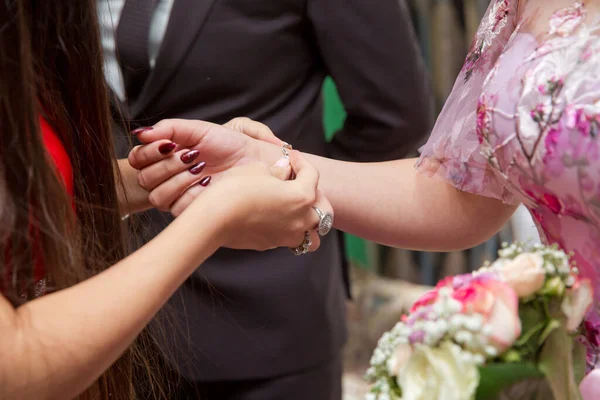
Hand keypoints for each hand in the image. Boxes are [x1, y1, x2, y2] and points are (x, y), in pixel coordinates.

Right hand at [128, 118, 282, 215]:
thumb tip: (140, 133)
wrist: (252, 159)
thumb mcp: (196, 129)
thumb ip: (168, 128)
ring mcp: (178, 196)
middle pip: (144, 179)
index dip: (147, 152)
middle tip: (191, 155)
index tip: (169, 144)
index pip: (136, 159)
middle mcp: (167, 178)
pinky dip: (192, 192)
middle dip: (167, 165)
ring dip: (178, 179)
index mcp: (164, 157)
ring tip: (201, 167)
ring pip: (157, 197)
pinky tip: (209, 182)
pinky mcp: (191, 212)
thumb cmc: (227, 143)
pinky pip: (177, 208)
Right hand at [185, 150, 331, 251]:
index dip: (301, 162)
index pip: (312, 175)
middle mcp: (300, 219)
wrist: (213, 219)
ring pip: (310, 234)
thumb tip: (284, 171)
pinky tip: (274, 218)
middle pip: (323, 210)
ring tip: (295, 210)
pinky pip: (288, 238)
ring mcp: (286, 236)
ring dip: (307, 221)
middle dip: (314, 195)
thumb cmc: (235, 190)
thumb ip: (277, 171)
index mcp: (301, 196)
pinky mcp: (270, 244)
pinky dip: (287, 229)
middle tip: (299, 184)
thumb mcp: (257, 169)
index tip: (292, 158)